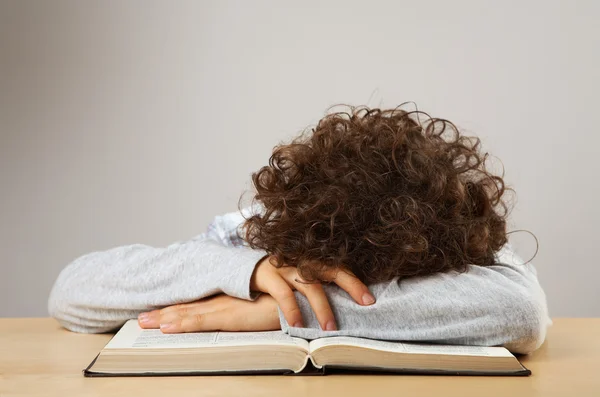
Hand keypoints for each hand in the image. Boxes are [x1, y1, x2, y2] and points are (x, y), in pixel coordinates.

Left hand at [137, 294, 279, 332]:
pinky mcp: (233, 316)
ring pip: (190, 313)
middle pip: (189, 307)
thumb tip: (249, 313)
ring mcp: (227, 307)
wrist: (305, 299)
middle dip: (163, 312)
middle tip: (140, 318)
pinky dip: (183, 323)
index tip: (158, 311)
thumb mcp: (267, 306)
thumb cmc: (289, 304)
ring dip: (165, 317)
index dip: (178, 307)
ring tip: (144, 322)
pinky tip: (166, 327)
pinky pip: (203, 321)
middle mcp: (225, 300)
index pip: (199, 304)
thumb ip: (254, 307)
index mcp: (231, 298)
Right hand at [250, 255, 374, 331]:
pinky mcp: (269, 276)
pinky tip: (298, 324)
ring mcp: (286, 267)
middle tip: (365, 303)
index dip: (355, 282)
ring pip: (310, 285)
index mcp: (313, 260)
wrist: (247, 271)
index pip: (340, 267)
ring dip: (322, 307)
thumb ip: (319, 284)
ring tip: (330, 327)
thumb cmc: (282, 279)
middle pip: (332, 269)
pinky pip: (283, 294)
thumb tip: (346, 304)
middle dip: (350, 285)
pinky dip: (292, 310)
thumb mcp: (301, 277)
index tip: (370, 299)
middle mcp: (303, 260)